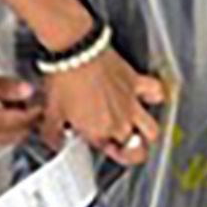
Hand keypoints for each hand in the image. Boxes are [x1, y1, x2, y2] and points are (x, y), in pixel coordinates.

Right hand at [0, 67, 44, 150]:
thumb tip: (23, 88)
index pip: (22, 119)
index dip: (37, 107)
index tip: (44, 93)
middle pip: (19, 131)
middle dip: (31, 116)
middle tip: (37, 95)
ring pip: (8, 136)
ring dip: (18, 121)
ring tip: (20, 98)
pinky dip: (4, 124)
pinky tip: (0, 107)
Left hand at [44, 48, 170, 163]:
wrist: (76, 51)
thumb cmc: (64, 79)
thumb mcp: (51, 112)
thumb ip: (53, 133)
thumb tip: (54, 141)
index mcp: (98, 133)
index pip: (112, 155)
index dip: (108, 152)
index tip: (102, 146)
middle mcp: (119, 122)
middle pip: (136, 149)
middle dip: (131, 150)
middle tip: (120, 143)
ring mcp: (130, 104)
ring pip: (151, 130)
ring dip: (147, 134)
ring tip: (140, 131)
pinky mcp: (136, 82)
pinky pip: (156, 93)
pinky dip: (156, 96)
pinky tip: (149, 98)